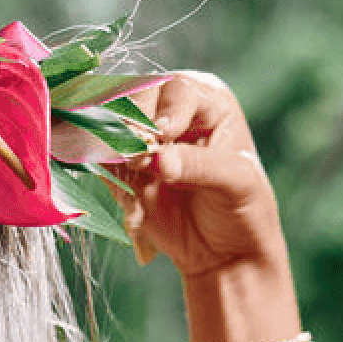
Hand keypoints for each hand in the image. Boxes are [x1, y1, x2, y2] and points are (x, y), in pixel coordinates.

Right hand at [111, 72, 290, 279]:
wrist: (223, 252)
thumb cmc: (243, 208)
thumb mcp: (236, 183)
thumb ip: (198, 165)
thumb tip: (157, 159)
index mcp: (208, 103)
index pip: (176, 89)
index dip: (165, 109)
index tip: (164, 134)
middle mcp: (171, 112)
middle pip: (134, 99)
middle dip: (132, 127)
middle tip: (139, 159)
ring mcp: (143, 140)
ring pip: (110, 125)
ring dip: (113, 148)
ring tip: (134, 176)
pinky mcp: (122, 168)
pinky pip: (99, 159)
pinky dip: (103, 170)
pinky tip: (127, 193)